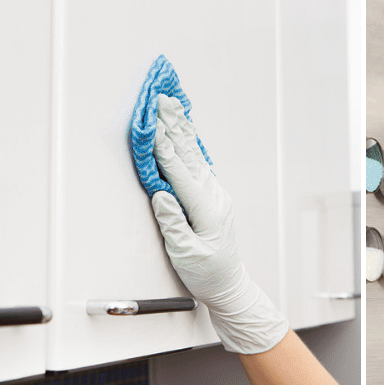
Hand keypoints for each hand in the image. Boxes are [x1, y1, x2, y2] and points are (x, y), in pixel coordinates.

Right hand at [150, 96, 287, 353]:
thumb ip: (173, 224)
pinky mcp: (213, 197)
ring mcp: (216, 195)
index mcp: (207, 210)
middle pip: (189, 155)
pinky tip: (184, 131)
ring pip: (194, 155)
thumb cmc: (207, 274)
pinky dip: (188, 144)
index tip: (154, 123)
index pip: (180, 173)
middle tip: (162, 99)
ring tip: (171, 105)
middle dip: (174, 125)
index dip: (164, 147)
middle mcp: (214, 197)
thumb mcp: (186, 254)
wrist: (229, 286)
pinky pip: (198, 163)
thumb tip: (161, 195)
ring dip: (181, 129)